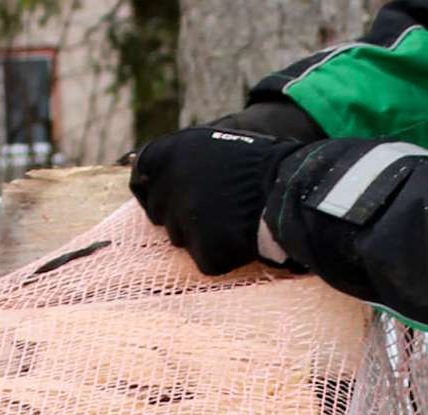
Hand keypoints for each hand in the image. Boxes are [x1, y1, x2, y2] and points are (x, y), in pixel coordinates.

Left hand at [130, 120, 307, 275]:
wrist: (287, 188)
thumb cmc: (252, 163)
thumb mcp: (207, 143)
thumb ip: (175, 158)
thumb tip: (141, 171)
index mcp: (166, 154)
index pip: (139, 180)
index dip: (154, 189)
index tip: (171, 194)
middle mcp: (169, 188)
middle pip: (159, 214)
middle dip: (179, 214)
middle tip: (213, 205)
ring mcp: (186, 223)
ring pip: (181, 238)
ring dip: (201, 233)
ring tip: (230, 217)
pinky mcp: (205, 253)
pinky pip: (205, 259)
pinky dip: (221, 254)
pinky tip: (239, 236)